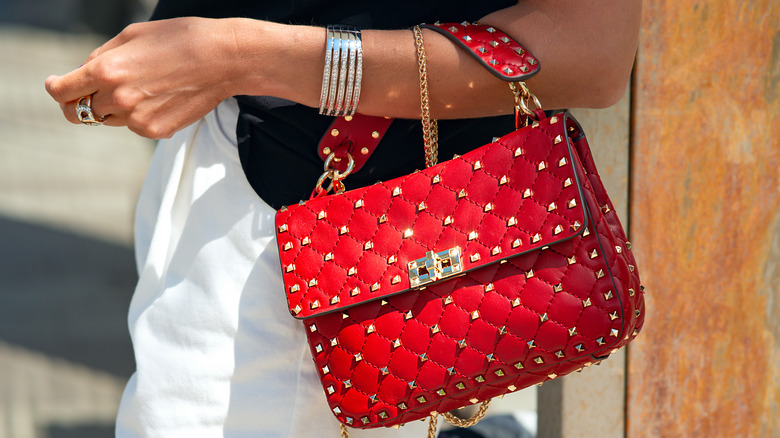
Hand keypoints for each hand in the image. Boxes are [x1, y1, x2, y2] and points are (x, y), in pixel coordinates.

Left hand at [45, 17, 240, 138]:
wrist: (223, 60)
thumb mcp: (132, 35)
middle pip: (78, 113)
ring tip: (139, 88)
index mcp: (105, 70)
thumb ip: (101, 56)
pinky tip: (160, 97)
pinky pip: (134, 126)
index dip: (54, 87)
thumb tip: (84, 75)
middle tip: (84, 95)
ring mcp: (137, 120)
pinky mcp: (156, 132)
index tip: (56, 85)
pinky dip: (138, 115)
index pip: (60, 91)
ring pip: (107, 120)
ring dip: (111, 108)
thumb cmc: (180, 39)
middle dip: (76, 102)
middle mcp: (117, 99)